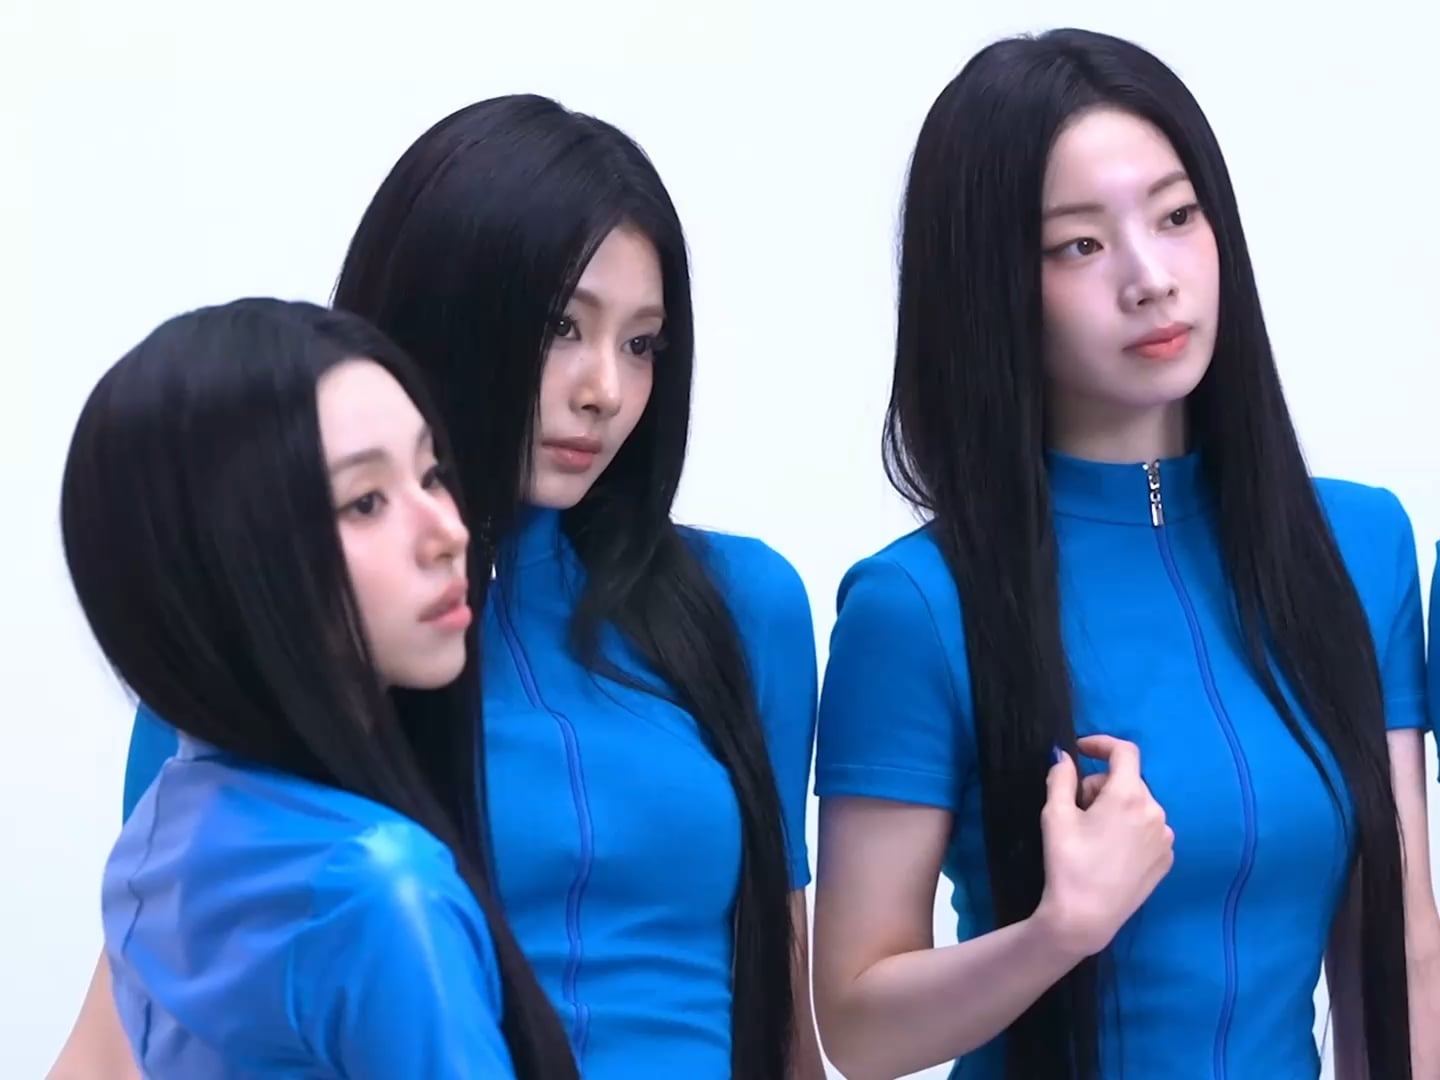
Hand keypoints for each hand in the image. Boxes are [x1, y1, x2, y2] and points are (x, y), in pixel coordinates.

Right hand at [1033, 735, 1173, 959]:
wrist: (1086, 918)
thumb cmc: (1067, 863)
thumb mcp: (1055, 815)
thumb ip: (1061, 777)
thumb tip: (1064, 756)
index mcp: (1129, 796)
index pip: (1124, 751)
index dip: (1101, 743)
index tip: (1080, 750)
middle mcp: (1156, 812)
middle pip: (1127, 781)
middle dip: (1100, 785)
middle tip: (1076, 808)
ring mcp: (1165, 838)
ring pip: (1138, 805)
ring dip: (1116, 807)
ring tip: (1092, 834)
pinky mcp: (1166, 859)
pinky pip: (1148, 829)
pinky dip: (1130, 829)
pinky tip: (1110, 852)